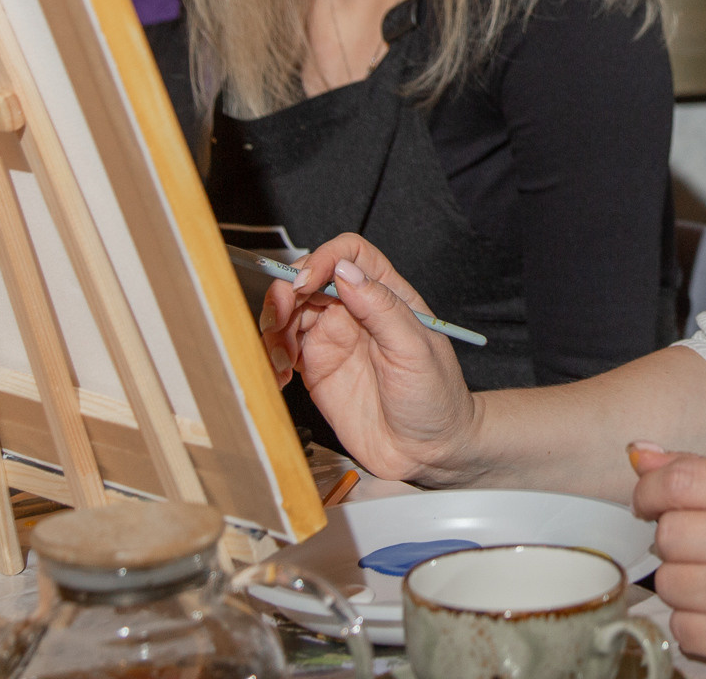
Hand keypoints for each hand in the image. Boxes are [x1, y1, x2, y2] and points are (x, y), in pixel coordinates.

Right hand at [260, 233, 480, 483]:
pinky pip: (282, 350)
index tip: (305, 283)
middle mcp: (355, 310)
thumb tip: (346, 270)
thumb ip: (382, 308)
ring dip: (273, 328)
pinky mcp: (315, 369)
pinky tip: (278, 375)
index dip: (323, 259)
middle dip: (285, 293)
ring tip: (280, 358)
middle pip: (309, 280)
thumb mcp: (416, 350)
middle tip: (277, 319)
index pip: (349, 255)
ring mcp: (332, 339)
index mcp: (385, 295)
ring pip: (289, 313)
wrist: (427, 451)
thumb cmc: (436, 397)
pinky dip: (270, 356)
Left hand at [629, 444, 705, 672]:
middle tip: (694, 545)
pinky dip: (690, 622)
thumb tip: (639, 454)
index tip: (648, 501)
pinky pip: (682, 629)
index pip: (681, 482)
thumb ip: (702, 470)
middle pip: (669, 535)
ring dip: (679, 582)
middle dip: (671, 540)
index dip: (648, 490)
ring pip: (669, 584)